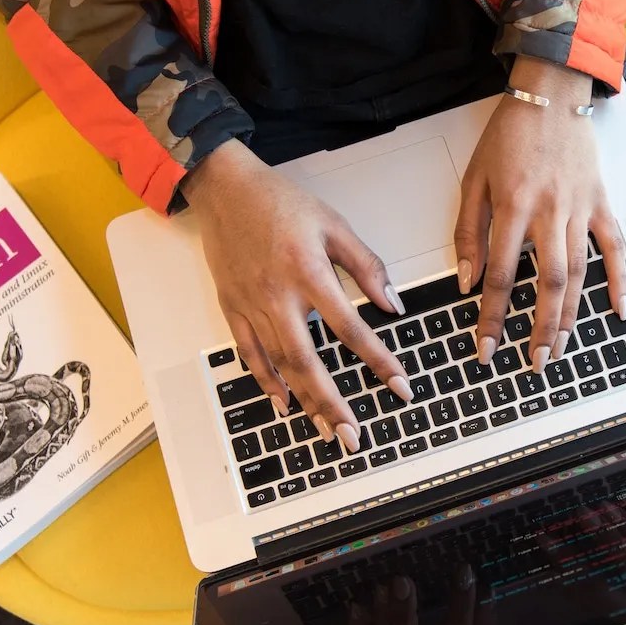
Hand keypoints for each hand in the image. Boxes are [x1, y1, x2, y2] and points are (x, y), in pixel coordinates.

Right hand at [188, 140, 412, 451]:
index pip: (350, 328)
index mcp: (308, 272)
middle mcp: (277, 295)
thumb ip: (366, 266)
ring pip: (279, 365)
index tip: (400, 385)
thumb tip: (392, 305)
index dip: (378, 360)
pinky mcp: (232, 308)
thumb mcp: (334, 224)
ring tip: (326, 429)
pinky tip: (284, 402)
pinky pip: (249, 354)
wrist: (225, 188)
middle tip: (353, 436)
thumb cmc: (280, 203)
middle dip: (333, 404)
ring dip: (304, 401)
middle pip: (308, 362)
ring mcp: (251, 305)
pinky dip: (267, 381)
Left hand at [455, 56, 625, 372]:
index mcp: (514, 207)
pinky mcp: (602, 203)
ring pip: (580, 273)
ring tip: (562, 347)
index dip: (493, 317)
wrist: (552, 93)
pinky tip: (616, 311)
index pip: (502, 276)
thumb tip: (468, 281)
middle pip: (549, 284)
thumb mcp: (473, 179)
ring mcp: (581, 209)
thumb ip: (469, 232)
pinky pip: (614, 248)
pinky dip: (619, 281)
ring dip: (572, 316)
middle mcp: (551, 213)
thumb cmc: (509, 134)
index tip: (486, 347)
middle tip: (534, 362)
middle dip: (541, 329)